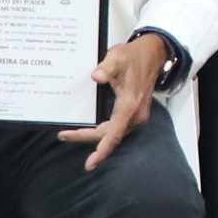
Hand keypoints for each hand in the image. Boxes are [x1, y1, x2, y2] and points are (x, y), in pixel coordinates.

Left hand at [68, 33, 170, 167]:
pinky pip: (117, 130)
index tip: (90, 163)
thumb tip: (96, 76)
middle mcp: (135, 115)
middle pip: (109, 136)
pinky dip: (103, 133)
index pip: (113, 133)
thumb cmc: (134, 56)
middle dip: (86, 138)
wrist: (153, 55)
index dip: (101, 150)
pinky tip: (90, 131)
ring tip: (71, 135)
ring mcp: (137, 117)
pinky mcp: (135, 115)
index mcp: (130, 105)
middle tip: (64, 135)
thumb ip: (107, 67)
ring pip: (113, 135)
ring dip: (94, 138)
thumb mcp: (118, 57)